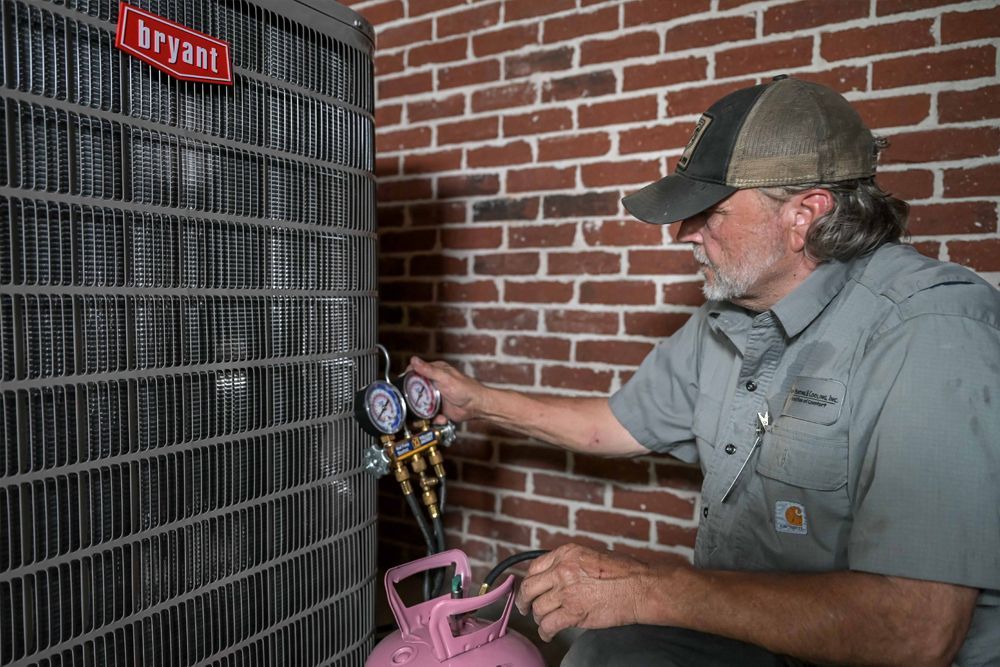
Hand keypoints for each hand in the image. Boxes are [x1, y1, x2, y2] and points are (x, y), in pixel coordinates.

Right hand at [408, 357, 486, 422]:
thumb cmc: (465, 389)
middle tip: (416, 403)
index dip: (408, 378)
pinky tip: (441, 417)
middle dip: (415, 398)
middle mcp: (434, 383)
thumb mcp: (444, 377)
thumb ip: (428, 370)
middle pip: (415, 390)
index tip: (404, 384)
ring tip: (431, 412)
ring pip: (421, 404)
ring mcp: (436, 396)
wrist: (476, 406)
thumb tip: (414, 361)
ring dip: (424, 411)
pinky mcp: (439, 409)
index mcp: (435, 371)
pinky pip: (430, 415)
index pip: (415, 371)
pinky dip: (434, 418)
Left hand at [515, 544, 648, 641]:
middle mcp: (562, 571)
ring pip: (538, 608)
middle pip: (529, 588)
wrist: (639, 587)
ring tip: (543, 622)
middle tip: (524, 607)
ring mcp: (566, 592)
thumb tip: (556, 575)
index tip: (529, 589)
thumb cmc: (623, 572)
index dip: (529, 581)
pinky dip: (546, 632)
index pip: (535, 567)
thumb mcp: (591, 555)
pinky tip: (548, 634)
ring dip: (539, 618)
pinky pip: (549, 625)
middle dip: (524, 600)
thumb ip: (570, 564)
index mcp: (566, 554)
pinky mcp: (574, 613)